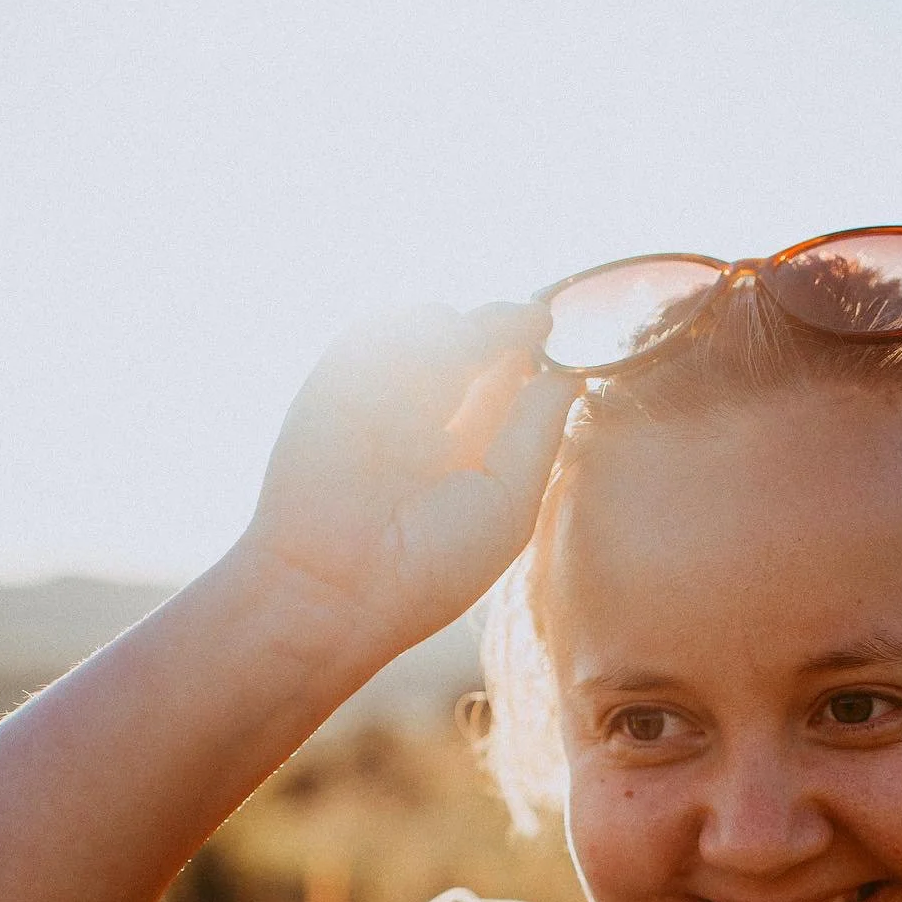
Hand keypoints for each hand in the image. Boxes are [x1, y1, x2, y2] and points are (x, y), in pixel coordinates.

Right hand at [242, 301, 576, 670]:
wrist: (336, 584)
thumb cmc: (432, 564)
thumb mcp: (509, 501)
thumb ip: (537, 433)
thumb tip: (568, 377)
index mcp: (467, 459)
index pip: (507, 390)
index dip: (536, 360)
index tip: (564, 340)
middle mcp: (425, 427)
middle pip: (473, 352)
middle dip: (505, 330)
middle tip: (537, 318)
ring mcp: (378, 403)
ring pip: (428, 331)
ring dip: (463, 328)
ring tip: (488, 336)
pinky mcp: (333, 384)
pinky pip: (373, 333)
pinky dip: (408, 328)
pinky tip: (436, 341)